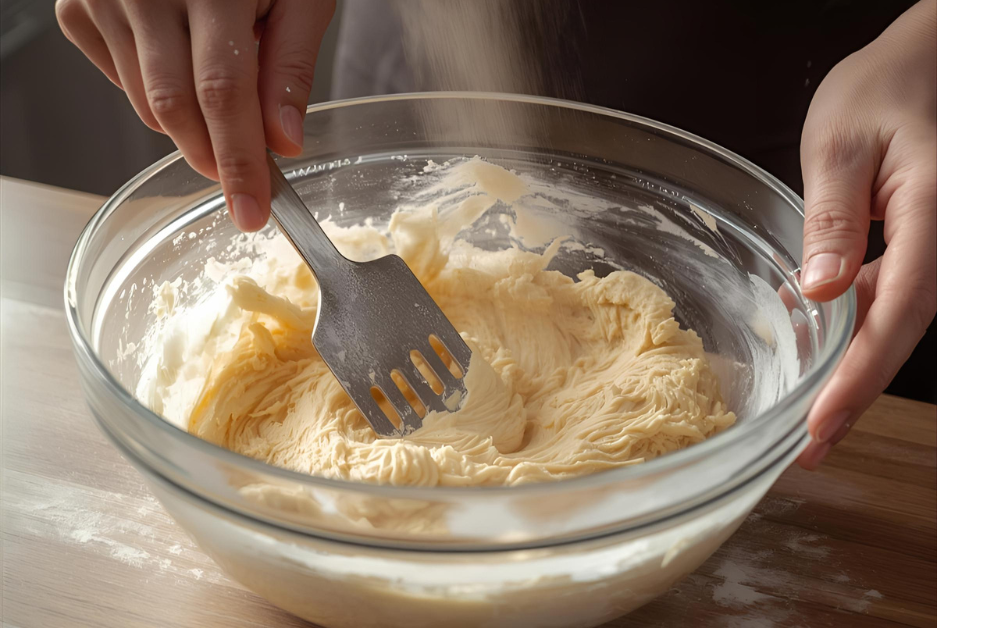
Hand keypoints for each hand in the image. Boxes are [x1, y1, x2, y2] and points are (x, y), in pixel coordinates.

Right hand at [56, 0, 336, 230]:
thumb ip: (290, 66)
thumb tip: (282, 143)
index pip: (223, 94)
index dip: (238, 161)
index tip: (252, 211)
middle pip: (175, 107)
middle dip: (213, 158)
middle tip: (245, 185)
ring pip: (146, 103)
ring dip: (191, 125)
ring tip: (224, 96)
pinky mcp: (78, 6)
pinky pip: (119, 80)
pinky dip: (155, 93)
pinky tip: (181, 63)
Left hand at [796, 0, 935, 468]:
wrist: (933, 57)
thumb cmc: (890, 84)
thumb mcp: (841, 141)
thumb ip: (833, 216)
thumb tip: (823, 290)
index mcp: (937, 217)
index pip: (896, 317)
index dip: (858, 379)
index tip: (822, 425)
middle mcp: (949, 242)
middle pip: (901, 334)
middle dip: (854, 394)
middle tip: (812, 448)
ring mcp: (941, 246)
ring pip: (898, 322)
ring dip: (855, 369)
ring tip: (813, 418)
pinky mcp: (925, 243)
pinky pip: (894, 296)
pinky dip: (857, 328)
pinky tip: (820, 345)